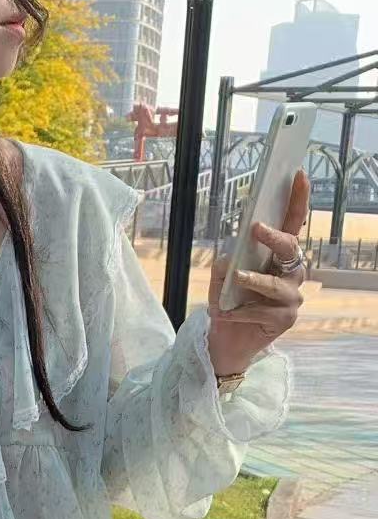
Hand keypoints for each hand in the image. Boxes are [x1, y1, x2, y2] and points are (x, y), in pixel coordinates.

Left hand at [207, 169, 310, 377]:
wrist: (223, 342)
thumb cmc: (227, 305)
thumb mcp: (220, 280)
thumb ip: (226, 264)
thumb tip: (233, 255)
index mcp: (278, 256)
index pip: (292, 224)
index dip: (297, 200)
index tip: (298, 175)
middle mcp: (291, 273)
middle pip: (290, 248)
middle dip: (274, 237)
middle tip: (255, 228)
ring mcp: (291, 296)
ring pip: (276, 284)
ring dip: (254, 281)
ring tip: (236, 280)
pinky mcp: (286, 319)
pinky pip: (264, 311)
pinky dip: (242, 311)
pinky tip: (226, 313)